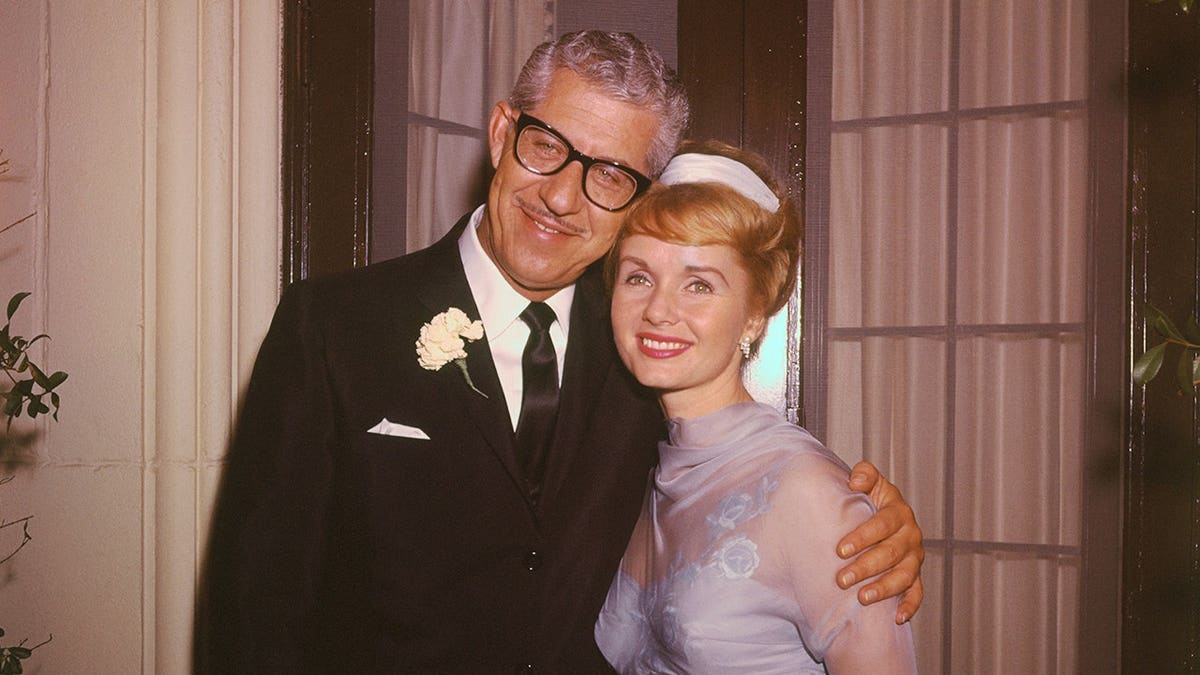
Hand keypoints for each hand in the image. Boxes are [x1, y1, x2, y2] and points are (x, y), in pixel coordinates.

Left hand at [836, 461, 923, 623]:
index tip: (840, 550)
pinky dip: (910, 606)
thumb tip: (854, 480)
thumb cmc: (871, 499)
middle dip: (866, 567)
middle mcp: (910, 535)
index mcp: (898, 512)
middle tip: (842, 579)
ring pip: (904, 575)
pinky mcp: (916, 575)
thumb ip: (864, 475)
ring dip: (884, 588)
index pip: (882, 525)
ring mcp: (914, 557)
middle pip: (891, 553)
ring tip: (862, 598)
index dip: (862, 537)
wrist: (886, 514)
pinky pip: (917, 593)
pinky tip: (896, 617)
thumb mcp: (870, 482)